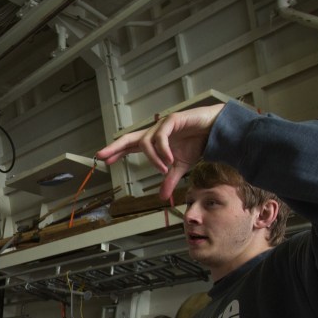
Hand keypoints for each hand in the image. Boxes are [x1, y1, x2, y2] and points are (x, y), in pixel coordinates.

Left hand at [96, 104, 225, 200]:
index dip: (117, 152)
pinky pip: (161, 137)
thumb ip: (169, 180)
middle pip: (129, 138)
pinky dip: (163, 150)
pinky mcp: (173, 120)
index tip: (104, 161)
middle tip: (101, 156)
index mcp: (154, 141)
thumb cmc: (197, 143)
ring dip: (153, 159)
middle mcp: (155, 132)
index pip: (131, 146)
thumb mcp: (181, 167)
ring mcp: (162, 125)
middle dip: (115, 147)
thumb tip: (162, 197)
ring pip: (146, 142)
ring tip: (164, 169)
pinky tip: (169, 159)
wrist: (216, 129)